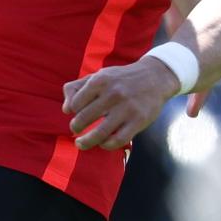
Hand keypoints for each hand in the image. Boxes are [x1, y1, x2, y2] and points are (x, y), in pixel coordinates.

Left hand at [62, 57, 182, 150]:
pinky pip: (117, 140)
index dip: (72, 110)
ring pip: (99, 133)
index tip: (76, 112)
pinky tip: (102, 143)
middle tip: (75, 129)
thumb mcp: (99, 75)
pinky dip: (106, 145)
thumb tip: (65, 110)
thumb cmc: (120, 79)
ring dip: (85, 142)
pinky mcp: (138, 121)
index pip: (75, 104)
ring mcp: (126, 109)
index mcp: (100, 80)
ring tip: (80, 144)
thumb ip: (77, 88)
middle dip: (75, 127)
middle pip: (83, 119)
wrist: (155, 77)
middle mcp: (113, 94)